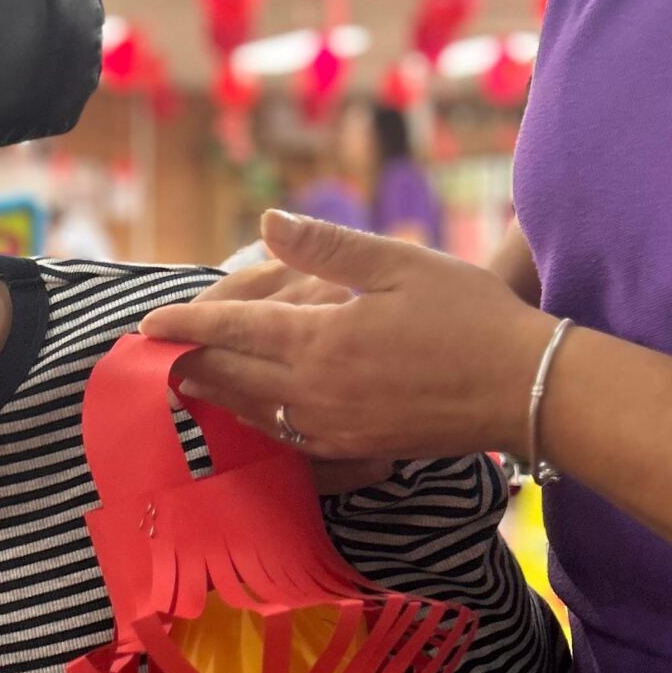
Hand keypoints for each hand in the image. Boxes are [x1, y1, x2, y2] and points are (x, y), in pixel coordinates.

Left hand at [143, 209, 552, 463]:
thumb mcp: (398, 263)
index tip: (147, 321)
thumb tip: (267, 222)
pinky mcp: (355, 450)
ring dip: (215, 394)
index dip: (184, 324)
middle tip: (151, 352)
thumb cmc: (469, 316)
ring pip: (252, 413)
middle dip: (187, 362)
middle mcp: (315, 392)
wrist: (525, 390)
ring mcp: (333, 428)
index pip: (230, 331)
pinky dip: (255, 421)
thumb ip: (327, 247)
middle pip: (229, 378)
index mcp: (320, 342)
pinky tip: (253, 412)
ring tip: (186, 379)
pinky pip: (285, 437)